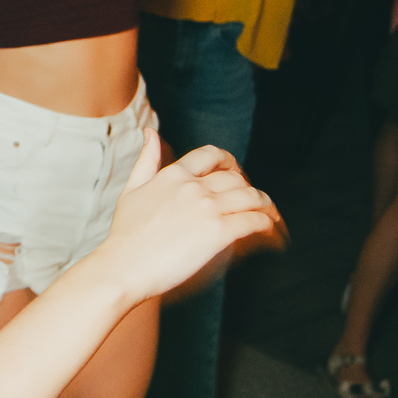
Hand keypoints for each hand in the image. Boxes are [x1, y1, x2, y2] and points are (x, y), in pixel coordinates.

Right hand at [92, 136, 285, 304]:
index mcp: (173, 175)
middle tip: (256, 202)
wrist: (125, 266)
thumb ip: (146, 160)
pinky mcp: (219, 232)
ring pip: (252, 197)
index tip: (236, 172)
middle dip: (250, 189)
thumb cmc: (126, 234)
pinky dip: (267, 225)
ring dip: (267, 206)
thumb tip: (149, 132)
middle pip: (236, 178)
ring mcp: (207, 208)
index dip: (229, 162)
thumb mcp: (131, 189)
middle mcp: (193, 186)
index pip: (211, 155)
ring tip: (271, 217)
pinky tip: (269, 232)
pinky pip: (254, 221)